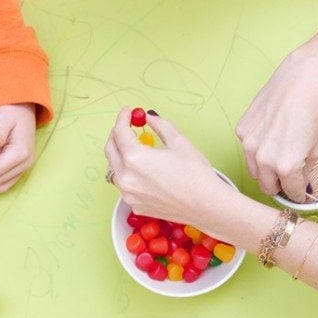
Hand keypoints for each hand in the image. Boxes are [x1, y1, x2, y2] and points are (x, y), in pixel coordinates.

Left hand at [104, 108, 234, 226]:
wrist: (206, 205)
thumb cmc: (195, 173)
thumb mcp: (178, 141)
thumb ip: (159, 125)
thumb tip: (149, 117)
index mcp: (134, 158)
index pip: (120, 132)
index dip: (122, 118)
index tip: (127, 111)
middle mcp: (126, 178)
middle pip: (110, 151)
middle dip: (116, 135)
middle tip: (126, 127)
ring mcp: (129, 195)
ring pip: (115, 170)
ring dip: (120, 156)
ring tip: (134, 148)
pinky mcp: (136, 206)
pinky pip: (125, 186)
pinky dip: (129, 175)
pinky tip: (143, 171)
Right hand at [236, 49, 317, 201]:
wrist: (298, 83)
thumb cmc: (312, 113)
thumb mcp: (317, 148)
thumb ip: (306, 172)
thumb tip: (301, 184)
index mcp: (286, 167)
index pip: (290, 193)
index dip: (297, 195)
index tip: (298, 193)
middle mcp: (264, 159)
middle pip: (267, 187)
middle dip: (279, 186)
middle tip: (288, 179)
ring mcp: (249, 145)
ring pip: (254, 171)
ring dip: (265, 171)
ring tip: (278, 157)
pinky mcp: (241, 131)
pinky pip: (248, 150)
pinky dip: (257, 150)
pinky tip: (269, 135)